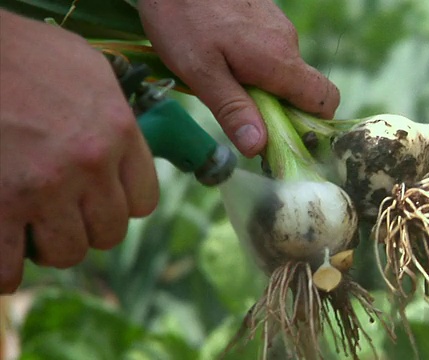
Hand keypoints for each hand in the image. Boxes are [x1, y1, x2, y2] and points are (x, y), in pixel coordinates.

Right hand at [0, 11, 158, 292]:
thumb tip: (127, 140)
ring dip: (52, 246)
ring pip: (69, 252)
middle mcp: (90, 165)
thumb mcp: (89, 69)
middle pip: (109, 232)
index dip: (122, 205)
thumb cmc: (24, 53)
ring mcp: (45, 189)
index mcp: (119, 132)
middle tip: (67, 214)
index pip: (144, 201)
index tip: (103, 199)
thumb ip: (116, 112)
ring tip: (36, 228)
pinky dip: (7, 269)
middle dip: (88, 228)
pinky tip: (5, 253)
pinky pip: (10, 266)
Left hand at [137, 0, 339, 156]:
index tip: (286, 138)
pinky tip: (221, 57)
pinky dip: (254, 65)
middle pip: (301, 90)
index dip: (314, 124)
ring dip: (261, 86)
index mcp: (278, 61)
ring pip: (282, 71)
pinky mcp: (264, 17)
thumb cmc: (183, 16)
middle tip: (239, 114)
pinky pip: (270, 52)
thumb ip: (232, 109)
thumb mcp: (200, 71)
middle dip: (277, 109)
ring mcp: (277, 27)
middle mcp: (287, 43)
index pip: (325, 98)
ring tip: (221, 80)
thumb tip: (259, 147)